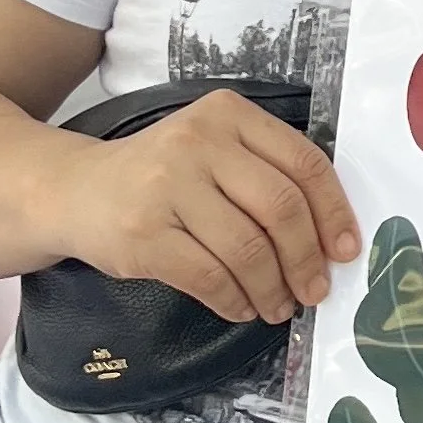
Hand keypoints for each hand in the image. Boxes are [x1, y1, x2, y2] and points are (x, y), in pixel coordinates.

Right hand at [55, 91, 360, 325]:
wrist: (76, 190)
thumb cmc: (161, 177)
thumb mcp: (213, 150)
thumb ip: (266, 175)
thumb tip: (329, 240)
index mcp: (228, 114)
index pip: (303, 163)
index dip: (334, 213)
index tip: (345, 251)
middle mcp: (198, 141)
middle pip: (281, 208)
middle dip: (306, 260)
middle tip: (314, 290)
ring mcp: (167, 186)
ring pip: (248, 249)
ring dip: (272, 289)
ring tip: (277, 306)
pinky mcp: (144, 233)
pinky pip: (209, 276)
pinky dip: (235, 300)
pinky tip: (241, 308)